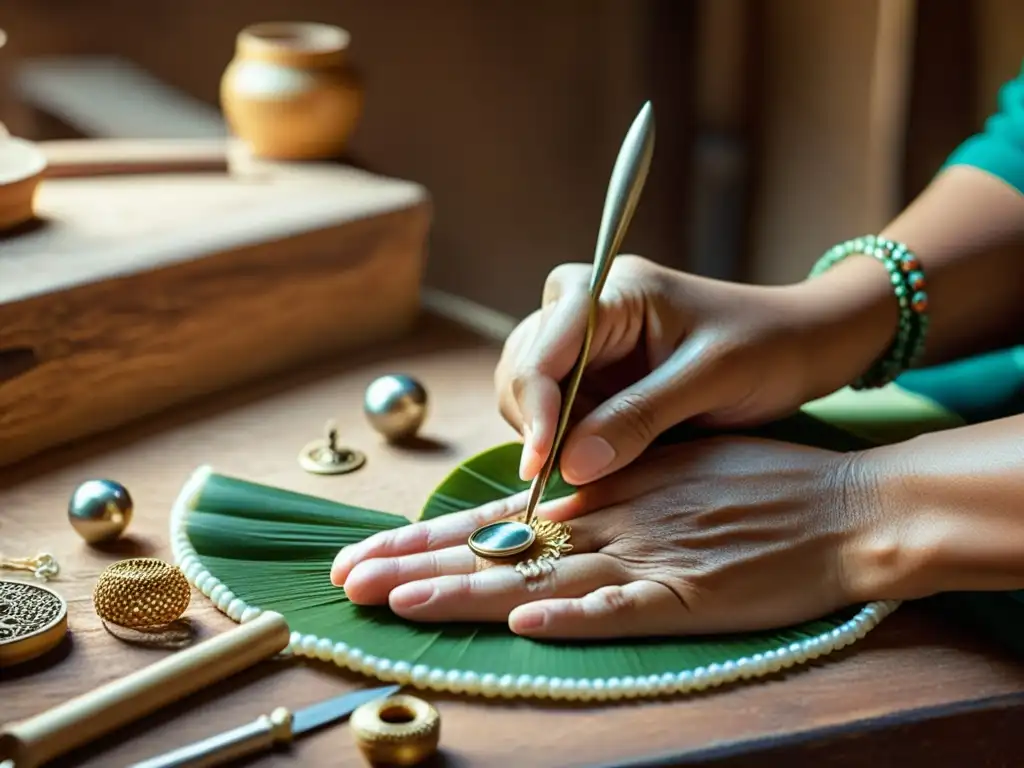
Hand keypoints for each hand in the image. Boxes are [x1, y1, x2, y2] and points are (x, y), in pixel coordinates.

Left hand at [331, 437, 897, 638]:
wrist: (842, 507)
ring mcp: (650, 556)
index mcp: (604, 492)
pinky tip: (526, 620)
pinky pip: (624, 608)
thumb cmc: (759, 487)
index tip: (367, 551)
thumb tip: (542, 505)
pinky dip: (575, 613)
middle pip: (500, 547)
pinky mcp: (692, 594)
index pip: (497, 516)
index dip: (428, 537)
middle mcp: (612, 520)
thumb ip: (605, 491)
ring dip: (468, 588)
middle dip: (418, 565)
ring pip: (541, 573)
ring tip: (400, 601)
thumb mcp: (668, 471)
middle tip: (349, 582)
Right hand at [497, 255, 883, 487]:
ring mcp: (585, 339)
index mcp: (613, 290)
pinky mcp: (593, 371)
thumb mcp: (711, 379)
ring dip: (550, 437)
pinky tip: (599, 462)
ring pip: (531, 394)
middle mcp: (584, 306)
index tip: (541, 467)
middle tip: (569, 479)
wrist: (802, 343)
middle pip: (524, 371)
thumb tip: (570, 465)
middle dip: (537, 426)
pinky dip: (566, 442)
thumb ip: (640, 417)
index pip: (545, 350)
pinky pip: (556, 411)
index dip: (535, 409)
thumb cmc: (768, 346)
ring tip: (597, 468)